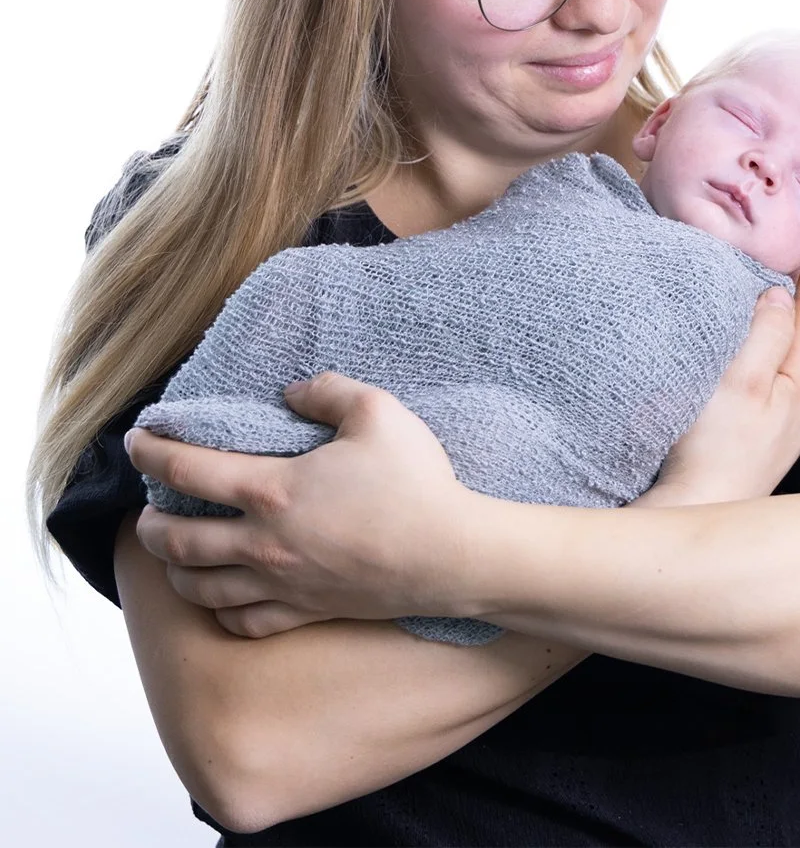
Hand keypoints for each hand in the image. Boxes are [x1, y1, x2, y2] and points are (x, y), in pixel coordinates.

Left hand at [125, 374, 484, 636]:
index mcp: (273, 490)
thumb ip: (327, 389)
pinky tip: (221, 596)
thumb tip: (293, 390)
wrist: (451, 555)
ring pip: (200, 588)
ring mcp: (282, 584)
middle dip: (150, 524)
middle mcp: (265, 543)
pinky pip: (243, 622)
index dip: (152, 452)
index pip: (188, 470)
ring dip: (174, 570)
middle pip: (178, 541)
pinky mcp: (306, 612)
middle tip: (148, 507)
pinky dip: (219, 610)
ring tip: (172, 553)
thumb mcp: (377, 411)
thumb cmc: (416, 482)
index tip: (136, 440)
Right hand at [637, 236, 799, 506]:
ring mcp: (775, 412)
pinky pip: (764, 361)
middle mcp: (797, 394)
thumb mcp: (742, 384)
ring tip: (782, 269)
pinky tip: (747, 325)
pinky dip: (762, 331)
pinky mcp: (751, 423)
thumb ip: (766, 335)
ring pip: (787, 342)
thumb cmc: (714, 456)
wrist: (691, 516)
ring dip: (786, 304)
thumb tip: (781, 294)